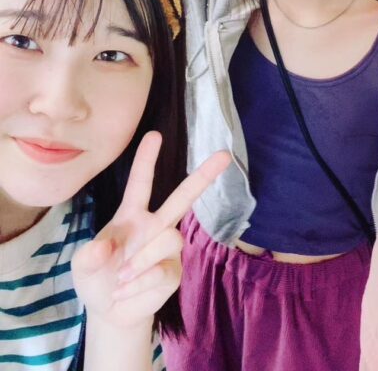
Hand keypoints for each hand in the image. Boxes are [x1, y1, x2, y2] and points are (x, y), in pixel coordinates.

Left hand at [72, 131, 229, 327]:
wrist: (110, 313)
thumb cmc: (97, 279)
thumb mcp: (82, 266)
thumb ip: (88, 255)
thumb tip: (106, 248)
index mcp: (131, 216)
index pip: (141, 183)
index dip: (146, 159)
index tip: (155, 135)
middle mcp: (155, 226)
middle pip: (183, 197)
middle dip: (204, 175)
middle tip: (225, 155)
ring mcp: (168, 249)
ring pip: (170, 237)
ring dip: (141, 261)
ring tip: (123, 278)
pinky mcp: (174, 271)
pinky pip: (163, 270)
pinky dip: (139, 284)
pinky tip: (128, 292)